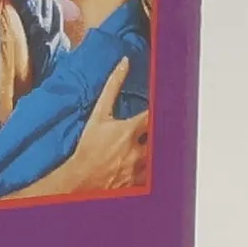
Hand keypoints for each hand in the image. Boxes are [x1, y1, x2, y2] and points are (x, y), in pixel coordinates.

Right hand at [70, 59, 149, 192]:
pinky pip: (152, 176)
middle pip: (161, 137)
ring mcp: (138, 168)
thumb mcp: (98, 114)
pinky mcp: (137, 182)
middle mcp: (136, 150)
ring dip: (157, 151)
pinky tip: (148, 165)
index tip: (167, 102)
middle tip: (160, 128)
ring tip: (152, 146)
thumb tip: (123, 64)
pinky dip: (153, 170)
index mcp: (129, 131)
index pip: (155, 114)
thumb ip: (112, 87)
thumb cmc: (88, 147)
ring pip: (158, 158)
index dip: (162, 108)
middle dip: (161, 132)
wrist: (79, 178)